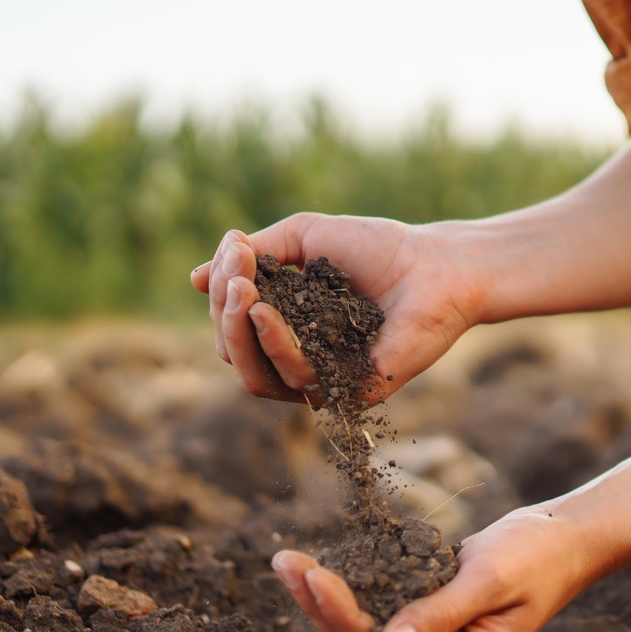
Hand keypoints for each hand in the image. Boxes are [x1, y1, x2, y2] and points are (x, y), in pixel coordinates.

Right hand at [189, 214, 483, 405]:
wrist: (436, 264)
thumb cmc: (377, 247)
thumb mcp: (303, 237)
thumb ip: (252, 257)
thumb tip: (194, 279)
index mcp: (286, 328)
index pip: (233, 326)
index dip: (222, 292)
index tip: (234, 251)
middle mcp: (300, 360)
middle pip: (235, 355)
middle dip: (224, 313)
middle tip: (235, 276)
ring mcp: (324, 381)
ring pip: (255, 377)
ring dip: (239, 332)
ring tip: (245, 291)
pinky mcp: (349, 394)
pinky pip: (296, 380)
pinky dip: (274, 345)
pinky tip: (266, 312)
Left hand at [267, 506, 600, 631]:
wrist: (565, 537)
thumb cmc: (536, 555)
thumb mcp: (488, 579)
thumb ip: (439, 614)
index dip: (344, 617)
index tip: (313, 576)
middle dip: (321, 608)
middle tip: (285, 563)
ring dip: (324, 600)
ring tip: (288, 564)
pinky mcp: (428, 624)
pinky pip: (378, 614)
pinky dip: (347, 591)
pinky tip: (316, 569)